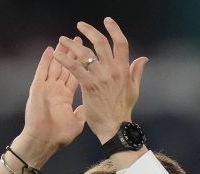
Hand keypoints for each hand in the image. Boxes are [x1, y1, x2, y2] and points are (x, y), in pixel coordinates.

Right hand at [19, 38, 85, 156]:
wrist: (43, 142)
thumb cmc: (58, 136)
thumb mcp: (76, 123)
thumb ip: (81, 112)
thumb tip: (87, 106)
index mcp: (64, 97)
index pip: (75, 75)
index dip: (81, 64)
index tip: (87, 52)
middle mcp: (55, 90)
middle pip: (65, 67)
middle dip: (72, 53)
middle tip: (79, 39)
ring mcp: (46, 88)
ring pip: (54, 66)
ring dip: (60, 53)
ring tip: (65, 40)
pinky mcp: (38, 89)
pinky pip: (41, 72)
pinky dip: (45, 61)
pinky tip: (50, 50)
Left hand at [53, 17, 147, 143]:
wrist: (115, 126)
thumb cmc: (123, 110)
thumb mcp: (134, 89)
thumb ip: (136, 71)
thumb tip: (143, 58)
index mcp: (123, 69)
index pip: (121, 43)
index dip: (114, 29)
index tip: (107, 21)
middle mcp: (112, 70)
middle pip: (101, 43)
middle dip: (89, 31)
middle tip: (80, 25)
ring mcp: (100, 77)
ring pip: (85, 53)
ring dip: (72, 44)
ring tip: (63, 39)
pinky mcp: (89, 86)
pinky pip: (75, 68)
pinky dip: (65, 60)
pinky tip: (56, 55)